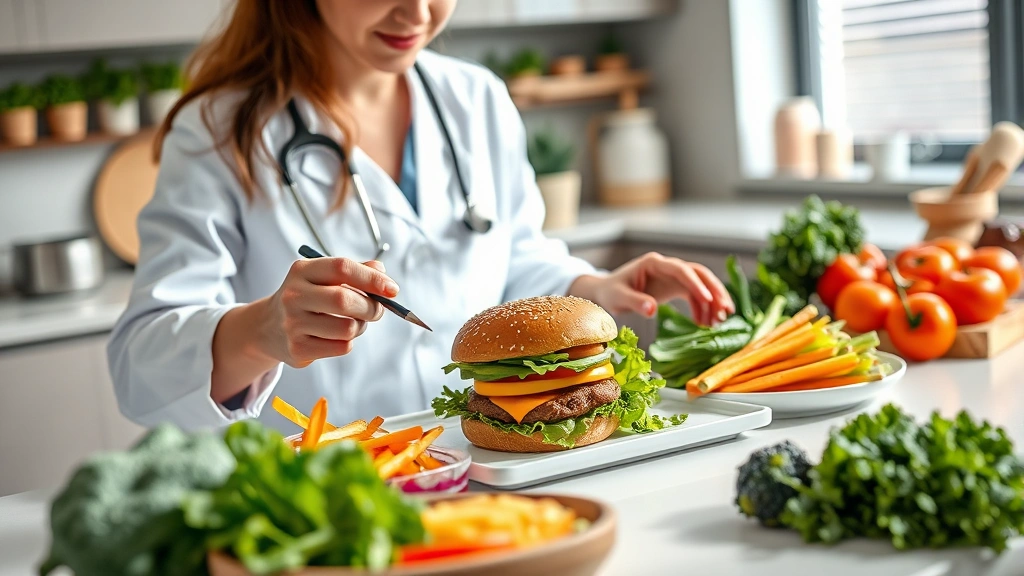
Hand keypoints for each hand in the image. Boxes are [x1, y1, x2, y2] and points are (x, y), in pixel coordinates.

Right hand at [259, 258, 396, 366]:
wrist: (268, 327)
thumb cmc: (307, 298)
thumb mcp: (324, 277)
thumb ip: (355, 271)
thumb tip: (383, 274)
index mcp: (303, 270)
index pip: (342, 268)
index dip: (372, 278)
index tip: (393, 289)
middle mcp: (294, 295)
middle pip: (345, 300)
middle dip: (371, 307)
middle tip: (377, 310)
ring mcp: (293, 323)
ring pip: (348, 328)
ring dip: (361, 327)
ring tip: (352, 323)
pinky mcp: (297, 348)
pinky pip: (342, 347)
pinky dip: (348, 342)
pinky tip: (336, 336)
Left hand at [570, 252, 733, 325]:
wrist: (606, 292)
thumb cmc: (610, 292)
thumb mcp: (618, 299)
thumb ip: (635, 302)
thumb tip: (653, 310)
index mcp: (654, 263)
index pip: (681, 270)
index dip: (697, 284)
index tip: (709, 299)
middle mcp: (667, 267)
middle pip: (698, 274)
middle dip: (715, 290)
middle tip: (726, 310)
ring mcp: (672, 277)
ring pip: (701, 284)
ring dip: (713, 301)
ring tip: (720, 321)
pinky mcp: (674, 287)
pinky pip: (694, 296)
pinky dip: (702, 309)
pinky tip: (705, 324)